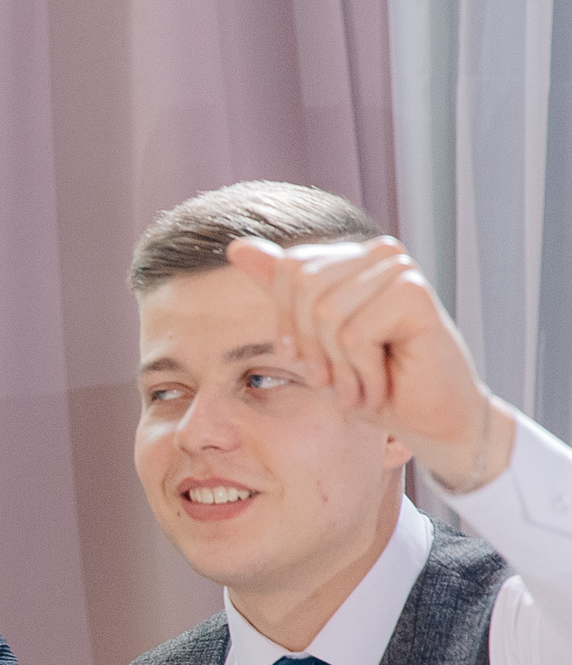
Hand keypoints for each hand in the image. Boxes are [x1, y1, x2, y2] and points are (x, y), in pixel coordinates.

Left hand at [228, 235, 514, 492]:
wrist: (428, 419)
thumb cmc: (372, 380)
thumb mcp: (312, 339)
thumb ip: (280, 291)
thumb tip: (237, 245)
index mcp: (351, 259)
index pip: (290, 270)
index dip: (289, 324)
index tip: (307, 361)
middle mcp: (378, 254)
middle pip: (304, 286)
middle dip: (313, 346)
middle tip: (334, 381)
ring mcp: (400, 270)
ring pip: (328, 312)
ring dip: (338, 365)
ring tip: (359, 387)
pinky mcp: (416, 294)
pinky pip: (356, 334)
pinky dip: (362, 371)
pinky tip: (383, 385)